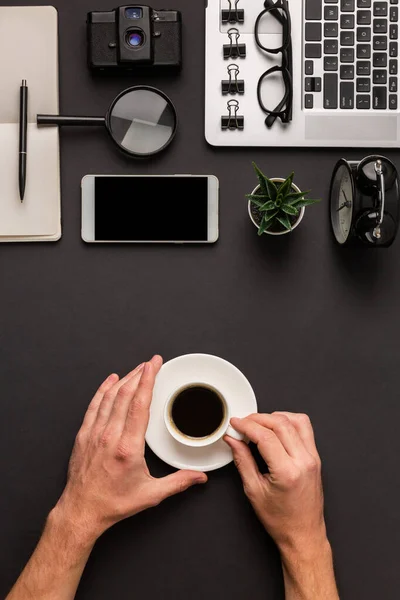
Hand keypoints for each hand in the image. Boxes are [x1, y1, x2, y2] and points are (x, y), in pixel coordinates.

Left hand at [53, 356, 207, 543]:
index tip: (154, 365)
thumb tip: (200, 477)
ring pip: (109, 397)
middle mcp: (109, 436)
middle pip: (125, 395)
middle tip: (151, 362)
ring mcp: (94, 433)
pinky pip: (94, 405)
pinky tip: (110, 381)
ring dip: (124, 379)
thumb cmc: (113, 503)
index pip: (139, 404)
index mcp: (127, 447)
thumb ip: (178, 482)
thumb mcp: (151, 494)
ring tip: (137, 369)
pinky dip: (103, 390)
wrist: (81, 511)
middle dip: (140, 374)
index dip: (148, 381)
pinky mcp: (83, 435)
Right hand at [225, 412, 325, 555]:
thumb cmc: (280, 519)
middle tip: (243, 422)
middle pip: (281, 423)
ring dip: (275, 417)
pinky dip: (289, 421)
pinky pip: (305, 429)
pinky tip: (276, 428)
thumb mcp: (254, 491)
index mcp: (287, 472)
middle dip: (258, 418)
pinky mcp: (316, 457)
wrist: (303, 534)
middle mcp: (304, 461)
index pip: (265, 436)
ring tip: (259, 424)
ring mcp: (313, 458)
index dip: (247, 425)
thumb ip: (242, 460)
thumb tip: (233, 440)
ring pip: (296, 420)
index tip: (235, 423)